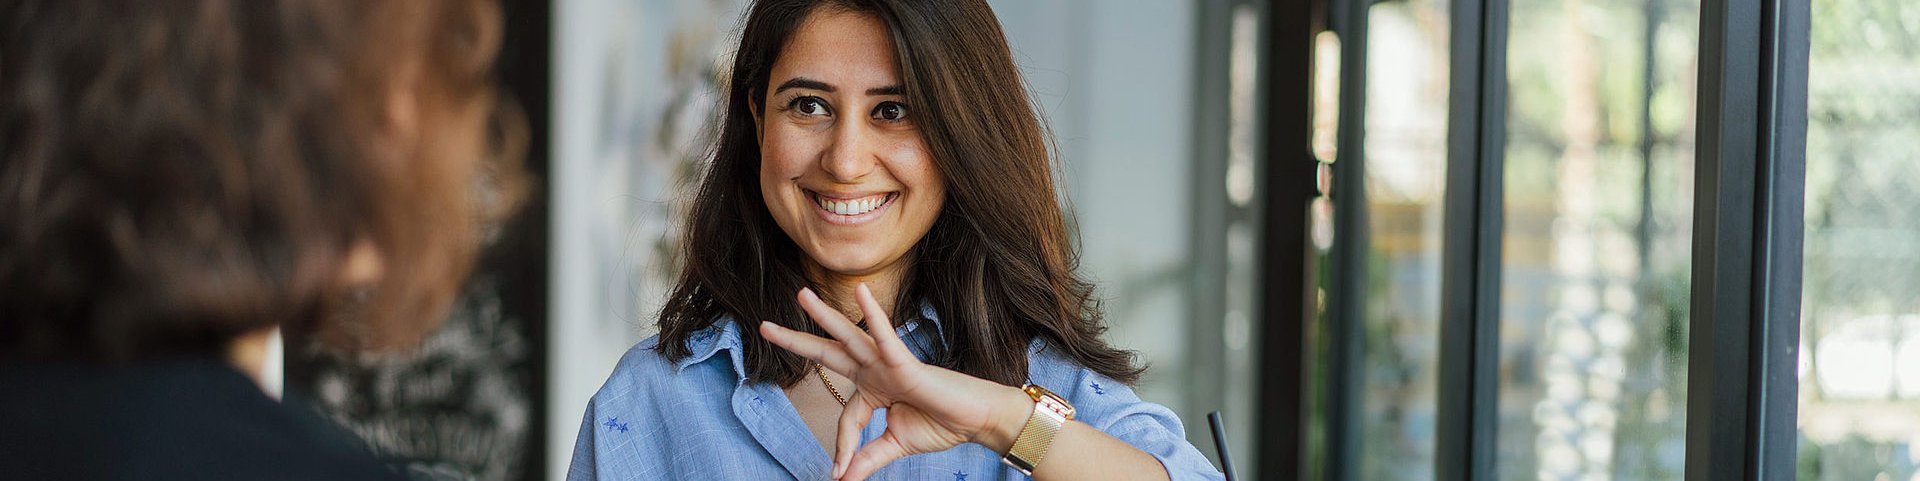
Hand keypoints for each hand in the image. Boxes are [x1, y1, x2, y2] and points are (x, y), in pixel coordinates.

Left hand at [759, 284, 1029, 480]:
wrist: (975, 421)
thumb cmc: (942, 424)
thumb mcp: (895, 444)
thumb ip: (867, 457)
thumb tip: (841, 478)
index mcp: (873, 389)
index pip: (845, 417)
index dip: (841, 447)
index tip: (840, 472)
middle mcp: (875, 371)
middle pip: (828, 354)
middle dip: (796, 342)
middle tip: (764, 328)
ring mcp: (889, 363)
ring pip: (849, 336)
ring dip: (824, 316)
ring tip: (801, 295)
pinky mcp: (906, 362)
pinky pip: (886, 337)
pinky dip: (874, 315)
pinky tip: (861, 292)